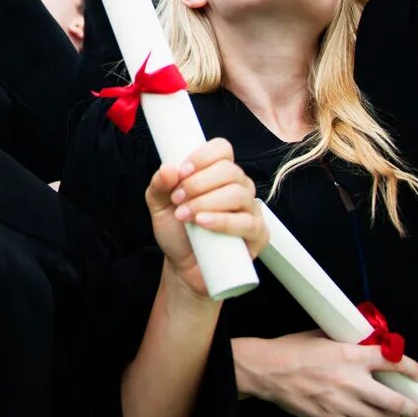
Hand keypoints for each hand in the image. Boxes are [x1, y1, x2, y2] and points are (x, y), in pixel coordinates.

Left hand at [145, 138, 268, 296]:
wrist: (184, 267)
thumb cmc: (177, 230)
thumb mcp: (159, 205)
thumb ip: (159, 184)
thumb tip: (168, 169)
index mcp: (218, 173)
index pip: (222, 149)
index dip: (203, 156)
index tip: (182, 171)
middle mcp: (239, 187)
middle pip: (229, 171)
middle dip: (198, 183)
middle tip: (177, 199)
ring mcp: (251, 210)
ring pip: (238, 194)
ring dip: (206, 202)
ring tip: (185, 215)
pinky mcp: (258, 234)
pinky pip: (248, 223)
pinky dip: (223, 221)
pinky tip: (203, 223)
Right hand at [233, 331, 417, 416]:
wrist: (266, 370)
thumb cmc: (290, 351)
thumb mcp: (322, 336)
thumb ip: (347, 341)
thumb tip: (366, 341)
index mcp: (349, 354)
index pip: (392, 360)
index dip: (411, 368)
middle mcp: (350, 380)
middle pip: (395, 400)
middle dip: (413, 407)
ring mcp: (342, 402)